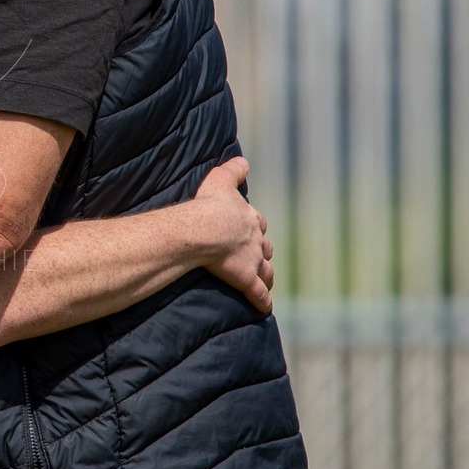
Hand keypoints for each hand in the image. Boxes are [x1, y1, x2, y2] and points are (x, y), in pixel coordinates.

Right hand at [191, 157, 273, 312]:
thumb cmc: (208, 205)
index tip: (252, 229)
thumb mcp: (220, 180)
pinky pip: (258, 294)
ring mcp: (253, 261)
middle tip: (258, 257)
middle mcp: (255, 240)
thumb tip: (243, 159)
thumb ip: (233, 170)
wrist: (203, 230)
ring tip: (264, 282)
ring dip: (266, 277)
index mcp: (248, 219)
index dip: (254, 227)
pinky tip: (263, 309)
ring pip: (266, 272)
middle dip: (262, 252)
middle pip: (265, 248)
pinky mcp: (246, 279)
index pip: (257, 223)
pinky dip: (262, 302)